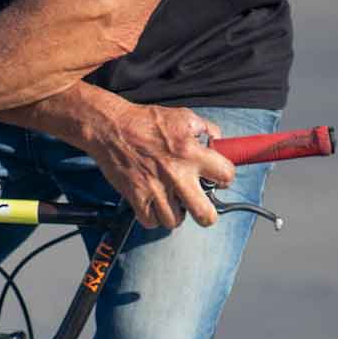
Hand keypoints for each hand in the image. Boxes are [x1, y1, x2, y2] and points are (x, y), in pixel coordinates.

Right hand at [85, 101, 236, 229]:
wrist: (111, 127)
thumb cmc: (146, 121)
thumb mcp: (182, 116)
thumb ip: (206, 128)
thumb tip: (219, 140)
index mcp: (192, 153)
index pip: (226, 175)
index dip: (224, 178)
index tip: (217, 179)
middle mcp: (177, 174)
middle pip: (205, 215)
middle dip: (206, 214)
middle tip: (200, 206)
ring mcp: (156, 189)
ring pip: (175, 222)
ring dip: (175, 214)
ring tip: (172, 202)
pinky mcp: (136, 197)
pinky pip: (151, 222)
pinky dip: (152, 217)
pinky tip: (153, 205)